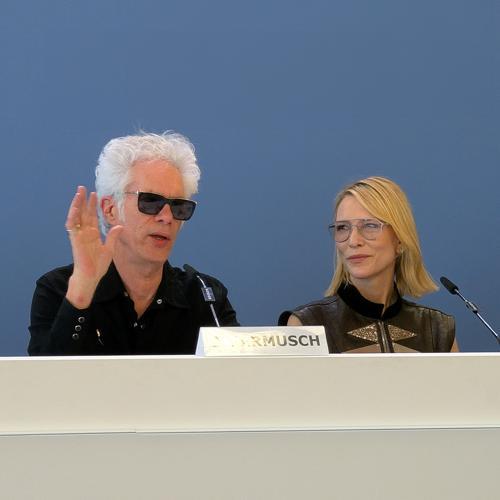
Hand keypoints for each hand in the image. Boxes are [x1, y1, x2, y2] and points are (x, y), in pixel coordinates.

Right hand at [65, 186, 122, 308]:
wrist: (90, 276)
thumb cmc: (98, 265)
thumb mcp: (109, 248)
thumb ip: (113, 237)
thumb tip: (120, 226)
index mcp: (92, 234)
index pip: (92, 216)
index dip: (93, 206)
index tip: (96, 195)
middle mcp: (85, 232)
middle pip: (83, 213)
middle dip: (84, 200)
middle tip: (84, 188)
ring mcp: (79, 235)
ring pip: (76, 216)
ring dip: (77, 204)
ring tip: (79, 192)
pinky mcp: (75, 239)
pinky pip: (72, 226)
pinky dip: (73, 216)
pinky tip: (75, 207)